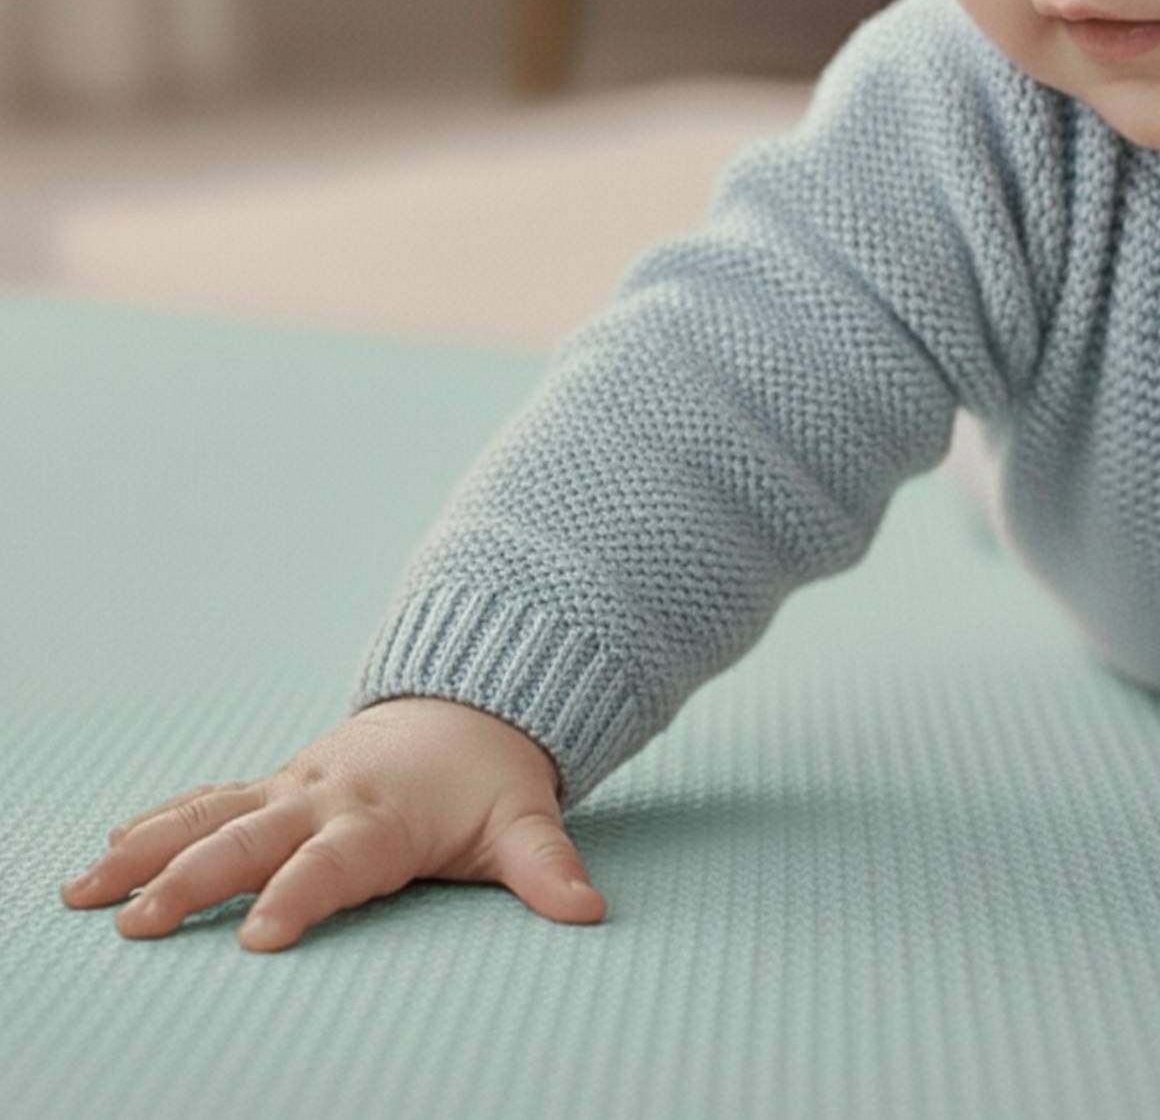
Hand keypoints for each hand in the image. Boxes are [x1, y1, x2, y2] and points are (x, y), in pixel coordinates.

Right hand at [59, 696, 605, 950]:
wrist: (471, 705)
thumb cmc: (492, 779)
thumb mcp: (526, 819)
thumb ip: (548, 867)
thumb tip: (589, 911)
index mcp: (385, 816)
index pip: (337, 861)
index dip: (301, 895)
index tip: (261, 938)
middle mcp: (328, 796)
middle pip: (254, 839)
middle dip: (196, 879)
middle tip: (140, 922)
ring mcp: (296, 785)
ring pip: (212, 814)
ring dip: (150, 849)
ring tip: (86, 889)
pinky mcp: (279, 780)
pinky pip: (211, 797)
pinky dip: (160, 820)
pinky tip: (111, 846)